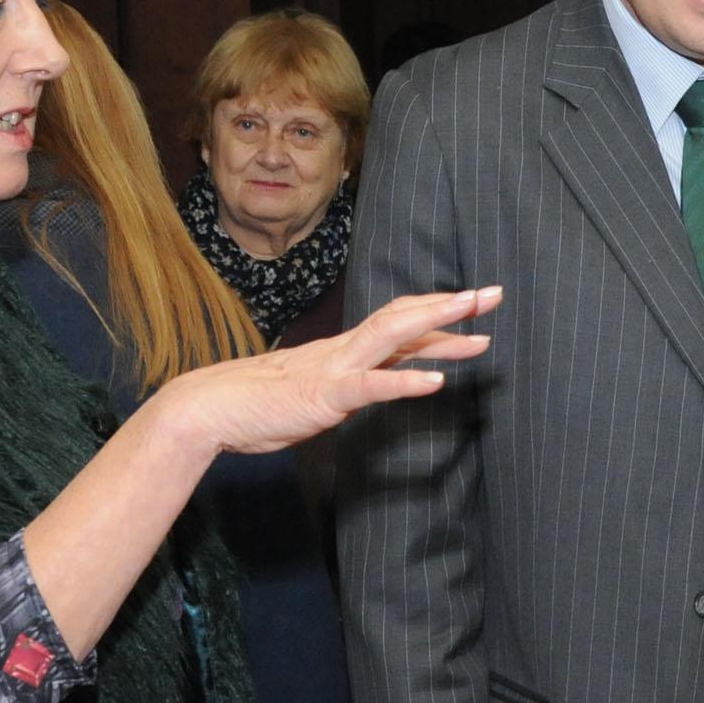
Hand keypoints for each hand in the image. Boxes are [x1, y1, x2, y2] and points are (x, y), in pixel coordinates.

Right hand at [155, 287, 499, 458]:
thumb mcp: (316, 390)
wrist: (209, 407)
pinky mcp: (325, 395)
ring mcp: (336, 368)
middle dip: (452, 306)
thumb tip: (374, 381)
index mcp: (345, 350)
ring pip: (393, 336)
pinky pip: (371, 385)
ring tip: (478, 321)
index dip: (437, 313)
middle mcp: (345, 350)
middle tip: (494, 294)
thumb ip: (347, 382)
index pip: (399, 322)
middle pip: (405, 317)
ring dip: (438, 325)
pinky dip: (406, 382)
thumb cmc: (259, 402)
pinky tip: (438, 383)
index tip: (473, 308)